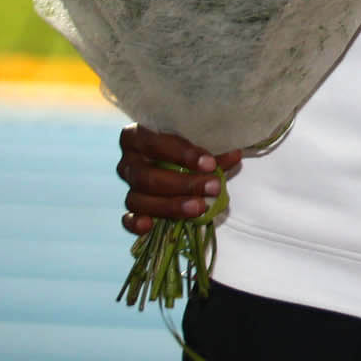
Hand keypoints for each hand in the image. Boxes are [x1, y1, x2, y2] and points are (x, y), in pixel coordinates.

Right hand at [118, 126, 241, 236]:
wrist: (178, 159)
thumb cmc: (187, 146)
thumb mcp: (198, 144)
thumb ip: (212, 150)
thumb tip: (234, 155)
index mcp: (137, 135)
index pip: (154, 143)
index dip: (182, 154)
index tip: (209, 164)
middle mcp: (128, 161)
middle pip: (148, 176)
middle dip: (183, 184)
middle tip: (213, 188)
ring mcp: (128, 186)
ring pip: (138, 199)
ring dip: (170, 205)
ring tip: (199, 207)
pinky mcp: (130, 208)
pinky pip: (127, 218)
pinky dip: (136, 223)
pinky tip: (149, 225)